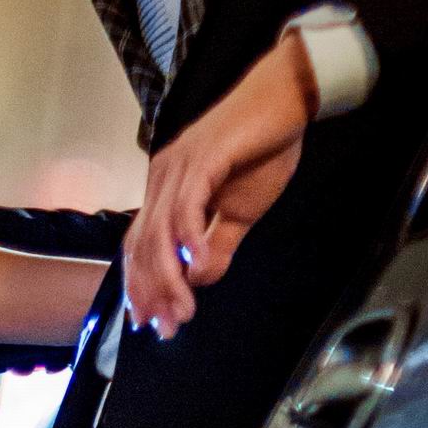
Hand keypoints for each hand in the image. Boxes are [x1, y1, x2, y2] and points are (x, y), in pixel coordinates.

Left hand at [124, 32, 314, 335]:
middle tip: (168, 329)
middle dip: (152, 293)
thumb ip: (217, 247)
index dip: (142, 288)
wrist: (286, 99)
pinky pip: (188, 206)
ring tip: (183, 311)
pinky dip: (190, 240)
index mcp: (165, 191)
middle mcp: (162, 179)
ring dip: (169, 278)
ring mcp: (178, 167)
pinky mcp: (203, 158)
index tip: (152, 325)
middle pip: (144, 246)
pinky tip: (199, 269)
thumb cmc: (262, 150)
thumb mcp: (240, 212)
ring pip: (160, 233)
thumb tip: (198, 281)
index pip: (141, 248)